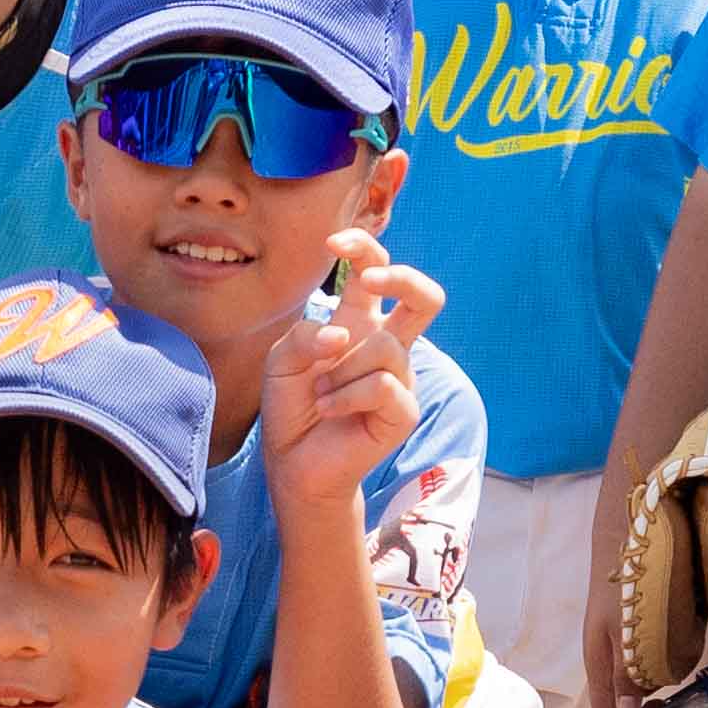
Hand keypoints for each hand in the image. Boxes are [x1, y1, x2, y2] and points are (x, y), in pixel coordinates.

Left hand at [255, 236, 440, 523]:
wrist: (295, 464)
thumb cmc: (292, 407)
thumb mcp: (282, 360)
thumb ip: (304, 336)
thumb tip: (343, 336)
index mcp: (359, 323)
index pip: (376, 270)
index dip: (363, 247)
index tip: (333, 244)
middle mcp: (386, 346)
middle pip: (426, 297)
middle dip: (401, 278)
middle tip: (366, 284)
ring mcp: (400, 378)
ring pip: (385, 347)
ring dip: (342, 369)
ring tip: (321, 392)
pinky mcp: (403, 411)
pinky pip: (381, 385)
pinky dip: (345, 396)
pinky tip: (328, 409)